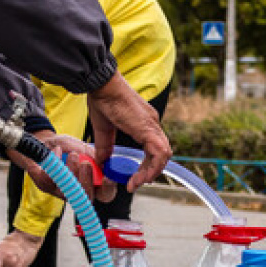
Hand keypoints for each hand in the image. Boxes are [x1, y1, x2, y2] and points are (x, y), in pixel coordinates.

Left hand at [8, 131, 113, 202]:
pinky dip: (56, 160)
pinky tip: (58, 150)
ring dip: (72, 170)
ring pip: (69, 191)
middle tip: (86, 164)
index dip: (108, 189)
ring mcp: (61, 190)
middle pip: (87, 198)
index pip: (105, 194)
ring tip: (73, 154)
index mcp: (92, 183)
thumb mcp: (82, 147)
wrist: (45, 142)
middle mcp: (78, 191)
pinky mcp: (45, 185)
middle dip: (88, 181)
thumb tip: (102, 162)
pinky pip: (50, 178)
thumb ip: (92, 155)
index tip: (107, 177)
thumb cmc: (67, 147)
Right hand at [87, 72, 171, 191]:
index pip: (154, 148)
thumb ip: (105, 146)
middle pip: (161, 153)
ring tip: (138, 182)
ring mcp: (152, 125)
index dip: (148, 165)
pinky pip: (159, 152)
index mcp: (144, 123)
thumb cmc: (102, 99)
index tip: (135, 178)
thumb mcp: (103, 129)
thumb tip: (102, 161)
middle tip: (136, 183)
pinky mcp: (148, 128)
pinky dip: (153, 166)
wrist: (102, 84)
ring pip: (163, 154)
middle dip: (150, 171)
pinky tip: (143, 176)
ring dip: (152, 172)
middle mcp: (152, 124)